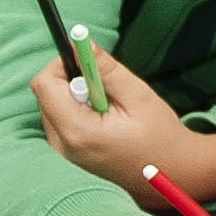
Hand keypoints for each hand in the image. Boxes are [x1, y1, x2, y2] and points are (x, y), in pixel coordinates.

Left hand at [33, 43, 215, 208]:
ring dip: (76, 96)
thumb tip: (81, 42)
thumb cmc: (160, 135)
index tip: (89, 61)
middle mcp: (61, 145)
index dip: (62, 64)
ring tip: (109, 108)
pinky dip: (77, 110)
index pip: (44, 84)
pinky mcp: (66, 154)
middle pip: (46, 93)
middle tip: (107, 89)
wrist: (171, 173)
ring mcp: (62, 153)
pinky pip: (59, 119)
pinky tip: (104, 120)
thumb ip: (107, 69)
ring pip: (52, 105)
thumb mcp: (138, 95)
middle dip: (72, 80)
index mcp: (77, 131)